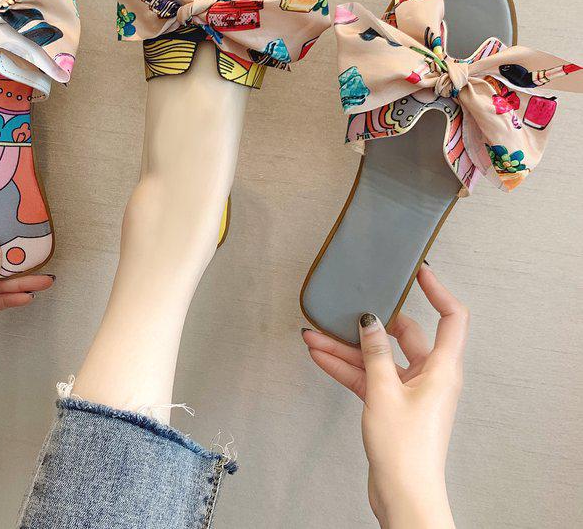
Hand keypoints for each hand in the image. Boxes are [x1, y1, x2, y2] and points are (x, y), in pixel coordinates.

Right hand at [302, 266, 467, 528]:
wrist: (402, 495)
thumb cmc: (406, 450)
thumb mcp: (384, 391)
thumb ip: (374, 351)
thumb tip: (369, 319)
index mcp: (442, 369)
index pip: (451, 318)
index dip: (438, 291)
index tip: (419, 271)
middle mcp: (430, 376)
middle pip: (402, 336)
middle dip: (367, 325)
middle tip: (344, 308)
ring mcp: (410, 390)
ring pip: (377, 357)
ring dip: (346, 348)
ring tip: (315, 335)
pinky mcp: (392, 404)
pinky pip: (368, 376)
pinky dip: (346, 367)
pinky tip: (321, 356)